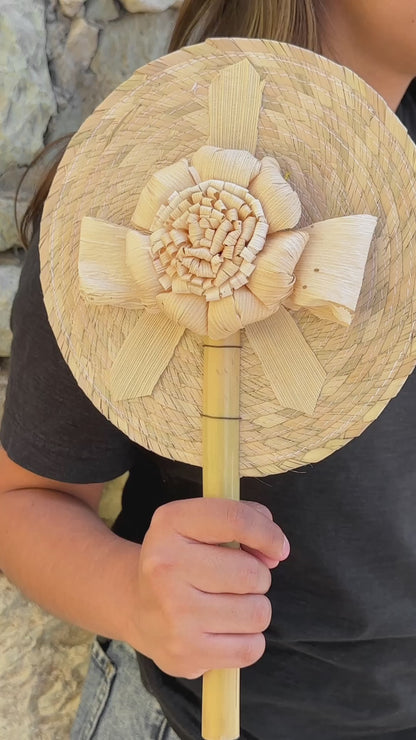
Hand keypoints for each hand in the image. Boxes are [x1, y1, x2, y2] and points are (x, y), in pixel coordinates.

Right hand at [130, 498, 289, 677]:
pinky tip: (226, 629)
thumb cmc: (184, 559)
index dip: (268, 532)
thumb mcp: (201, 524)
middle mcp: (165, 567)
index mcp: (170, 523)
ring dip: (254, 608)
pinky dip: (248, 639)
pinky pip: (250, 648)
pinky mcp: (185, 654)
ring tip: (229, 604)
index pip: (235, 520)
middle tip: (235, 580)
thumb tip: (276, 551)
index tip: (278, 547)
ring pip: (257, 612)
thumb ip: (244, 520)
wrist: (137, 606)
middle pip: (252, 573)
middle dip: (257, 576)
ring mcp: (174, 614)